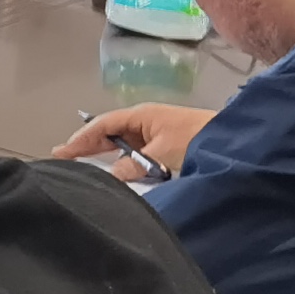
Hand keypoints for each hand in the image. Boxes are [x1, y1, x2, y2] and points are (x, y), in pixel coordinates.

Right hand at [52, 103, 216, 182]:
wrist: (232, 142)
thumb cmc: (196, 139)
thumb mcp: (161, 154)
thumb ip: (133, 166)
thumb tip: (112, 177)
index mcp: (141, 116)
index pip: (103, 125)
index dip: (81, 139)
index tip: (62, 152)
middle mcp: (144, 122)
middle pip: (108, 133)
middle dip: (86, 145)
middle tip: (62, 158)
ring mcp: (154, 134)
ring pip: (121, 144)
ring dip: (103, 154)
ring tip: (81, 166)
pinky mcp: (164, 147)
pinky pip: (134, 153)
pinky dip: (120, 161)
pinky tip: (113, 172)